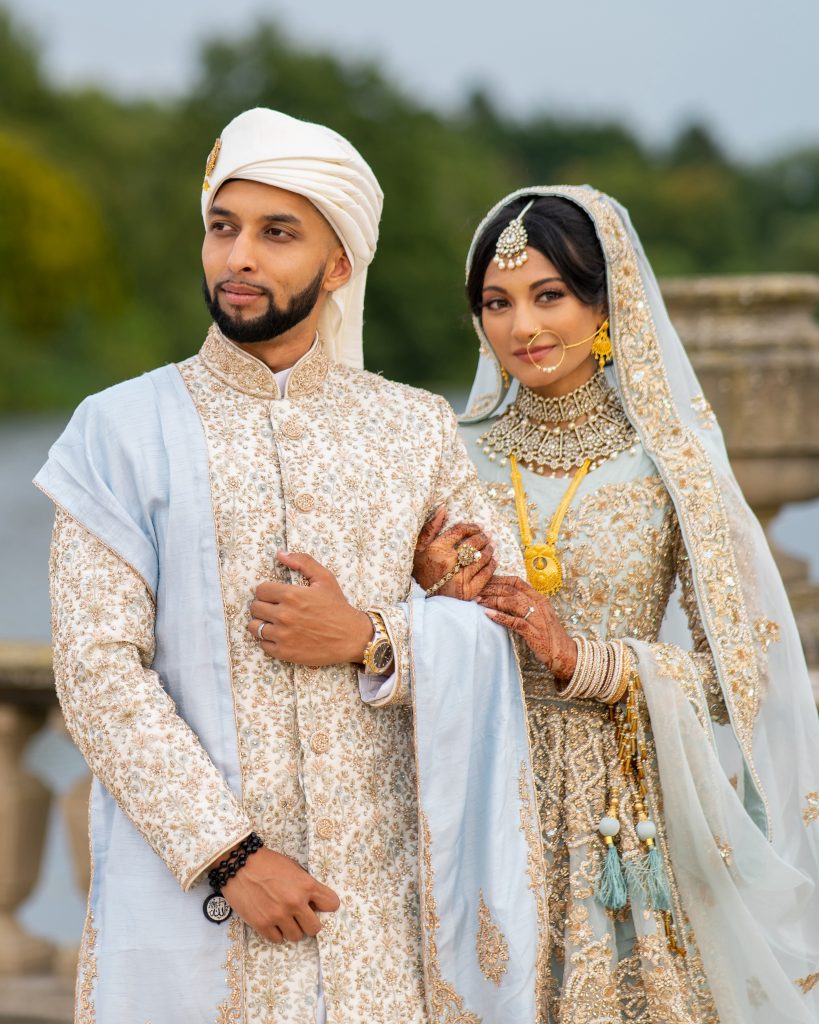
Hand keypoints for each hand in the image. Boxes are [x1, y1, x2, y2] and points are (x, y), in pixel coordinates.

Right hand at [220, 846, 339, 943]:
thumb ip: (307, 886)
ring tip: (284, 918)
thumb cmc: (268, 863)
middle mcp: (295, 902)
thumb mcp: (294, 868)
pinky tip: (272, 921)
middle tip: (301, 917)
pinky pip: (278, 939)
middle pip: (315, 928)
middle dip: (309, 923)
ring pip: (296, 936)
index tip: (319, 906)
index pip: (332, 904)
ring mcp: (278, 915)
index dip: (327, 906)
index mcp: (306, 885)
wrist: (240, 865)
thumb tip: (316, 904)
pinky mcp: (262, 924)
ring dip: (292, 929)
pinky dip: (276, 932)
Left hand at [248, 551, 372, 664]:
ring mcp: (283, 635)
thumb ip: (303, 562)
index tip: (276, 595)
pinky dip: (268, 640)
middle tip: (276, 608)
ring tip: (274, 622)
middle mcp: (283, 615)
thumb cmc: (337, 607)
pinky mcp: (284, 652)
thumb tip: (280, 554)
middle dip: (264, 606)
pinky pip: (262, 644)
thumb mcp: (325, 578)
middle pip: (255, 608)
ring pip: (254, 627)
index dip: (268, 591)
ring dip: (262, 623)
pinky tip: (280, 636)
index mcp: (291, 595)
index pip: (260, 590)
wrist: (351, 637)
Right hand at [413, 506, 497, 599]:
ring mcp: (459, 578)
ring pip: (481, 557)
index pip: (460, 531)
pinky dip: (491, 565)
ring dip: (489, 549)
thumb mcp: (419, 547)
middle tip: (487, 535)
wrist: (422, 597)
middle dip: (483, 537)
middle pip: (473, 543)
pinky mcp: (467, 591)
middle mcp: (449, 563)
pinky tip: (492, 560)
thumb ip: (431, 527)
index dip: (472, 527)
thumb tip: (443, 508)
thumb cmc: (421, 568)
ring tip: (491, 546)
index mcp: (437, 549)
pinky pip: (485, 574)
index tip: (477, 527)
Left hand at [477, 575, 576, 679]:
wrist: (564, 653)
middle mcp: (538, 604)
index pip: (517, 582)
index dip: (499, 578)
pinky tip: (488, 614)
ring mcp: (537, 618)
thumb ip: (525, 604)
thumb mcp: (538, 615)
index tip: (484, 580)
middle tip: (475, 589)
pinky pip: (515, 622)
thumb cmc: (548, 634)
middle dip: (491, 588)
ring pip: (512, 602)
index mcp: (539, 598)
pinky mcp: (534, 632)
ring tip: (478, 600)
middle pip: (511, 590)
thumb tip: (504, 597)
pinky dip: (501, 617)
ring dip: (492, 600)